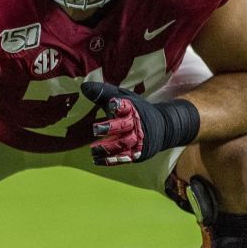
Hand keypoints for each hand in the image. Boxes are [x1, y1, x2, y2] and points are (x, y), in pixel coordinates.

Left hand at [80, 81, 198, 165]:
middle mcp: (135, 124)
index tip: (111, 104)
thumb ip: (104, 93)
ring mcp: (137, 140)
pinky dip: (110, 160)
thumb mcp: (123, 98)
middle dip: (110, 128)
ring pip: (122, 144)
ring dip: (108, 148)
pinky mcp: (137, 152)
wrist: (163, 127)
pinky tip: (96, 160)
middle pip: (124, 126)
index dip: (119, 105)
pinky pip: (123, 158)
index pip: (126, 106)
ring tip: (93, 149)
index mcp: (132, 109)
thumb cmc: (136, 110)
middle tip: (96, 129)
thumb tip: (83, 87)